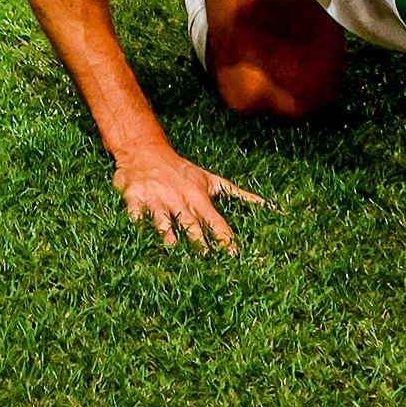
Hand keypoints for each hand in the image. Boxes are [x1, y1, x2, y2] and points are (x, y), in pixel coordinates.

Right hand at [112, 145, 265, 252]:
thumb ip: (239, 195)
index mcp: (198, 197)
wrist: (144, 150)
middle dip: (198, 240)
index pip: (215, 221)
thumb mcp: (210, 180)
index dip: (225, 237)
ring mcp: (156, 198)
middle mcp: (179, 198)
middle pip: (190, 223)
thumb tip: (271, 207)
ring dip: (166, 231)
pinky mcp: (134, 197)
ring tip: (171, 245)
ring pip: (162, 217)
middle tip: (206, 256)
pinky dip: (135, 220)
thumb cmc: (182, 170)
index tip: (235, 254)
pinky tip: (137, 229)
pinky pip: (134, 211)